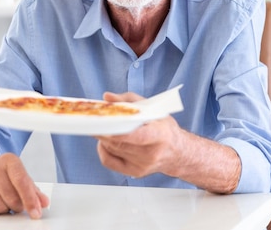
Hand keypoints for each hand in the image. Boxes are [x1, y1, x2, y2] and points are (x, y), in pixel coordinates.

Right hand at [0, 143, 48, 217]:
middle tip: (15, 202)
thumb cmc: (3, 174)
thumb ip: (34, 191)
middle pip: (12, 199)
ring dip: (4, 209)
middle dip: (17, 206)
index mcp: (10, 160)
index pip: (22, 182)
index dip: (30, 200)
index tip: (36, 213)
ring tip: (3, 199)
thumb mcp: (20, 177)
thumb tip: (44, 203)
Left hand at [95, 92, 241, 193]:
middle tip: (93, 119)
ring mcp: (142, 165)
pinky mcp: (134, 172)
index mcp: (159, 135)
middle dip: (104, 130)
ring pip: (112, 149)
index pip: (139, 136)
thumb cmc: (165, 129)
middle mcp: (151, 153)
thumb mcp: (153, 108)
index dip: (120, 132)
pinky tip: (105, 141)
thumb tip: (108, 98)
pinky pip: (109, 161)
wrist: (178, 153)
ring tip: (102, 126)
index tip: (106, 124)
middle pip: (119, 142)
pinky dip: (103, 149)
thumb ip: (129, 100)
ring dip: (103, 136)